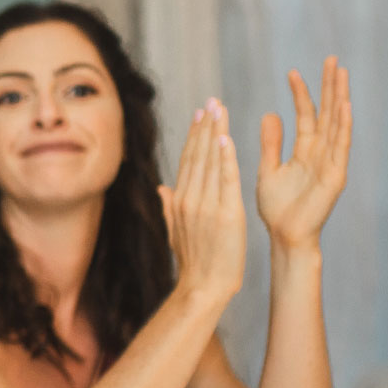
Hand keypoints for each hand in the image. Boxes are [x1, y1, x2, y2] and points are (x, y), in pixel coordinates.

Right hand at [158, 99, 245, 307]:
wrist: (203, 287)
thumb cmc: (195, 264)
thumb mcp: (177, 232)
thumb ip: (169, 207)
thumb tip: (161, 188)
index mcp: (180, 201)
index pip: (189, 161)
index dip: (194, 135)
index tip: (200, 113)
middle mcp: (190, 198)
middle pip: (198, 155)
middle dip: (205, 126)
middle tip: (211, 100)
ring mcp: (206, 205)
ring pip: (210, 162)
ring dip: (216, 133)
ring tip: (220, 109)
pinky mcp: (225, 213)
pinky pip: (225, 180)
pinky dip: (225, 159)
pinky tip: (226, 139)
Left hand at [256, 57, 351, 250]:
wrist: (284, 236)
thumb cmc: (276, 209)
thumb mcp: (269, 169)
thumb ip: (271, 143)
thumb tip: (270, 113)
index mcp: (304, 151)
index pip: (305, 115)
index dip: (301, 93)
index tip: (292, 71)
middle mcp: (321, 153)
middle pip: (327, 113)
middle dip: (329, 86)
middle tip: (331, 59)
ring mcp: (331, 162)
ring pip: (338, 123)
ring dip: (340, 98)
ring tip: (341, 73)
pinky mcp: (336, 175)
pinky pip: (341, 146)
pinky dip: (344, 126)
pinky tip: (345, 106)